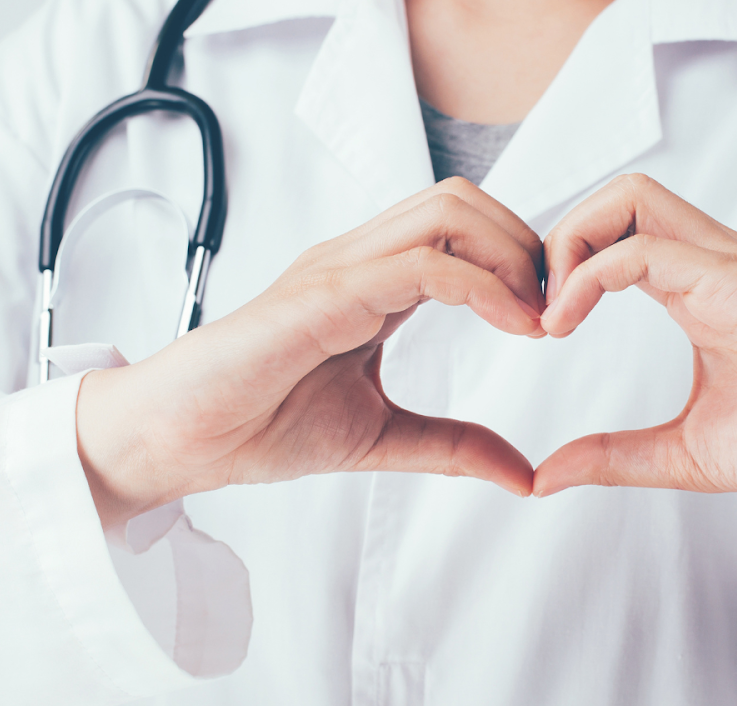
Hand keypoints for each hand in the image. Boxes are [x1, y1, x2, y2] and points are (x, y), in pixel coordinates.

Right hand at [77, 178, 546, 527]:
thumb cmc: (257, 426)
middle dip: (525, 244)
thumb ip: (454, 447)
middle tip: (557, 310)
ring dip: (511, 255)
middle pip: (462, 200)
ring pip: (447, 212)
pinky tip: (513, 326)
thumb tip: (524, 475)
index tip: (552, 323)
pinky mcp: (324, 292)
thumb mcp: (383, 438)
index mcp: (371, 282)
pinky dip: (482, 286)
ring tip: (539, 317)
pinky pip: (421, 264)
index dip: (518, 264)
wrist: (179, 440)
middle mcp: (357, 260)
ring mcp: (339, 267)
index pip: (460, 230)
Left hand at [533, 174, 736, 503]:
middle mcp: (713, 264)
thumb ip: (613, 457)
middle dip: (560, 238)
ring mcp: (728, 265)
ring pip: (631, 198)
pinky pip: (647, 249)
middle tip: (535, 310)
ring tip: (549, 313)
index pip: (619, 234)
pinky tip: (566, 321)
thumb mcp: (680, 454)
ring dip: (572, 243)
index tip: (538, 328)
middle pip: (620, 196)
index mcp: (700, 290)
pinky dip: (591, 274)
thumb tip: (546, 476)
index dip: (565, 266)